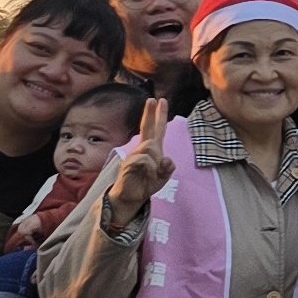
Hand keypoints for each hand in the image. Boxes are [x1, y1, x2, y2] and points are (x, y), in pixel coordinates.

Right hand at [104, 98, 175, 223]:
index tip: (160, 100)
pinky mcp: (129, 163)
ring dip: (155, 160)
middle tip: (154, 99)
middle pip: (148, 128)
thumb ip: (167, 168)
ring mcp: (134, 155)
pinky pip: (144, 160)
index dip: (158, 115)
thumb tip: (168, 159)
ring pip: (150, 146)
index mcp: (152, 150)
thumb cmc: (146, 184)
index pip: (156, 129)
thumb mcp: (162, 177)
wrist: (131, 197)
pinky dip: (150, 168)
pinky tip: (146, 175)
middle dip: (151, 113)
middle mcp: (142, 149)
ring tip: (152, 173)